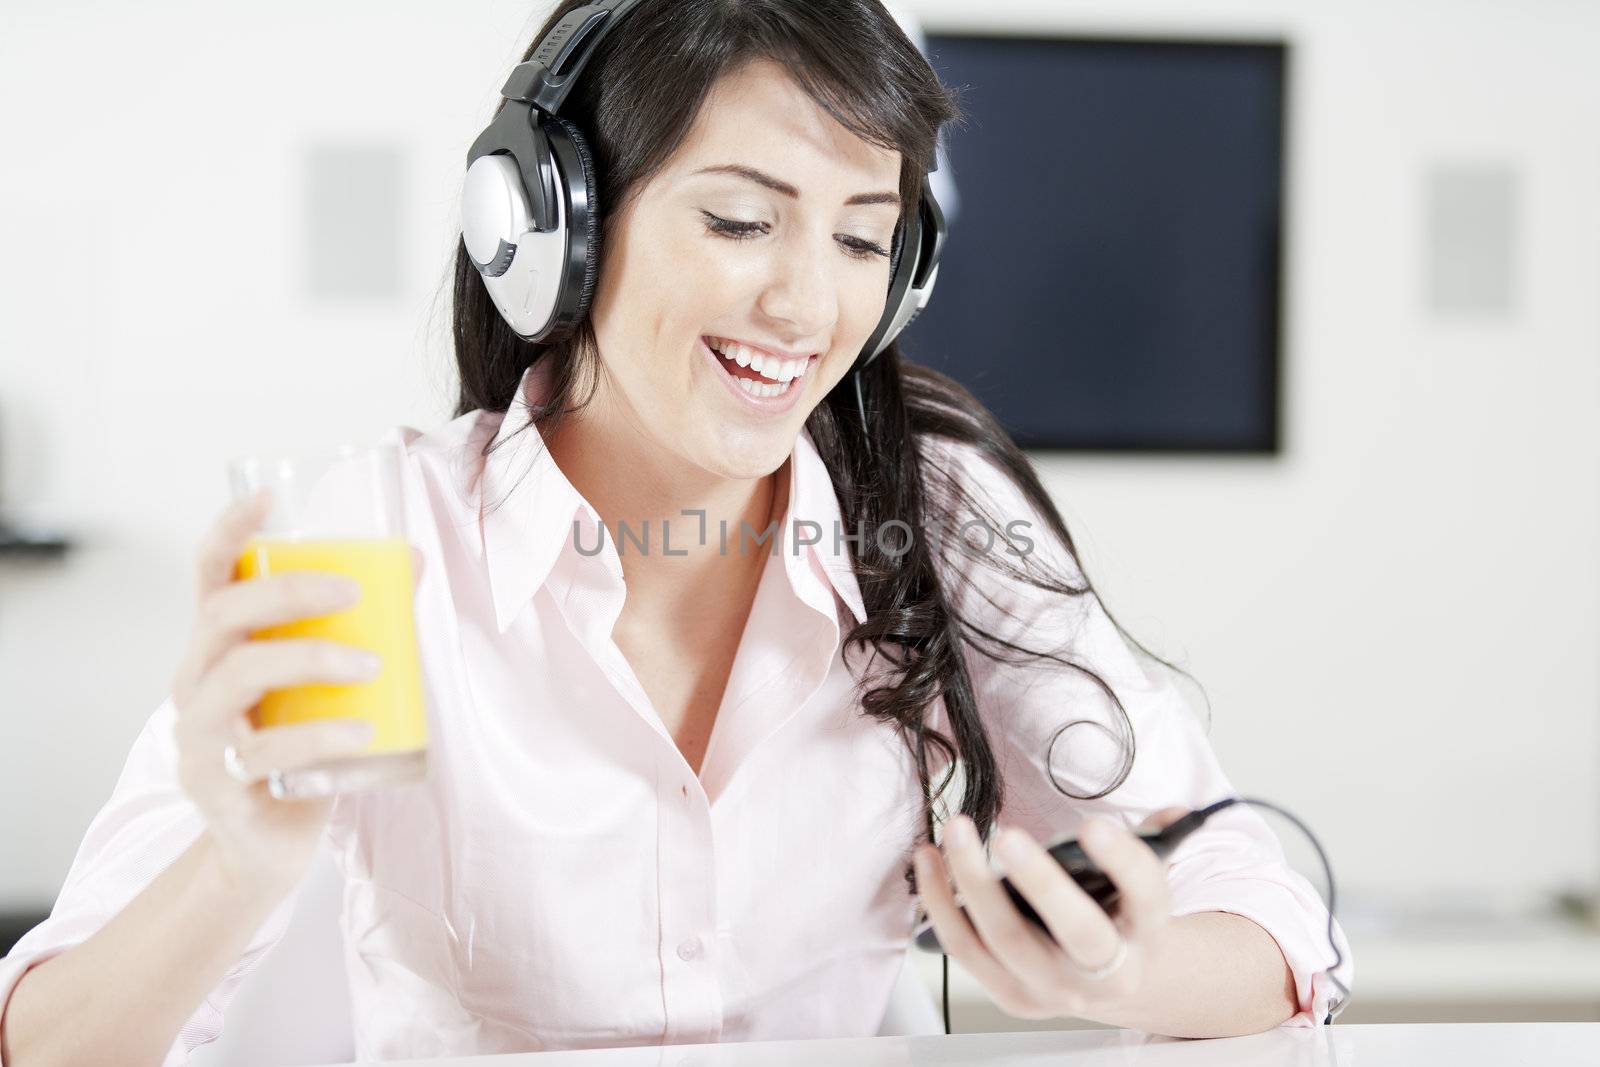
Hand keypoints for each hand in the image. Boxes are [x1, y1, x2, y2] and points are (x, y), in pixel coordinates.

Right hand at [171, 488, 382, 896]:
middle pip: (222, 616)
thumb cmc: (300, 748)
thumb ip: (360, 628)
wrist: (268, 847)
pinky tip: (366, 733)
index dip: (230, 532)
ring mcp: (199, 735)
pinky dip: (319, 737)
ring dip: (310, 660)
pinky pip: (264, 754)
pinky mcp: (217, 785)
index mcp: (219, 646)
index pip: (211, 576)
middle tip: (354, 592)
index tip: (267, 497)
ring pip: (236, 680)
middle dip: (287, 592)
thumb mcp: (325, 684)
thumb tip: (413, 562)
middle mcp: (196, 682)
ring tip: (372, 666)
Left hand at [912, 806, 1190, 1023]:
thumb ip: (1157, 844)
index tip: (1093, 826)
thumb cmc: (1121, 920)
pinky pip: (967, 950)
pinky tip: (929, 860)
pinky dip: (941, 905)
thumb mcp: (1147, 886)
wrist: (1113, 985)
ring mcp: (1056, 989)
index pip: (1146, 897)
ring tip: (956, 831)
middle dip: (1041, 885)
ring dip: (973, 884)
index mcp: (1147, 935)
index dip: (1124, 862)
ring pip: (1008, 940)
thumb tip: (1173, 813)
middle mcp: (1107, 972)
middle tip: (1008, 836)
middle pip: (1077, 933)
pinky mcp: (1012, 995)